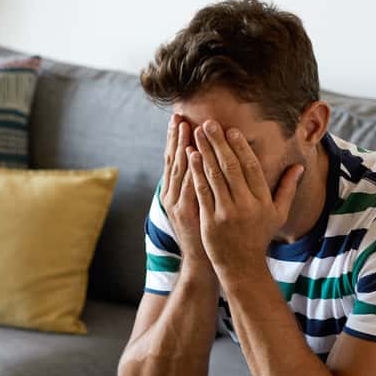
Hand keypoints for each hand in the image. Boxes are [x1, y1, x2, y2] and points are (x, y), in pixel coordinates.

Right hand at [160, 114, 214, 277]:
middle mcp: (172, 194)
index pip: (175, 158)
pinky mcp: (186, 212)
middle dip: (176, 137)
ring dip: (182, 147)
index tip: (180, 117)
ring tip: (185, 127)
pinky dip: (190, 170)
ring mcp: (177, 203)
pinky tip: (192, 155)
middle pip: (173, 160)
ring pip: (179, 170)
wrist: (201, 259)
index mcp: (175, 190)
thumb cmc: (203, 230)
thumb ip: (197, 184)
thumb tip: (202, 161)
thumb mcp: (196, 205)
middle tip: (179, 115)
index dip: (176, 138)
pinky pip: (188, 186)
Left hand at [188, 120, 304, 276]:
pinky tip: (190, 156)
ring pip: (214, 176)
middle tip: (208, 123)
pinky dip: (195, 173)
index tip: (231, 130)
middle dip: (218, 143)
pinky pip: (202, 192)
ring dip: (205, 152)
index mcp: (262, 201)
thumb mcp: (278, 215)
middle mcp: (245, 206)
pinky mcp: (210, 221)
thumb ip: (287, 189)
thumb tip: (299, 167)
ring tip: (196, 133)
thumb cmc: (259, 237)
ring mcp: (226, 213)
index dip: (241, 147)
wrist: (241, 266)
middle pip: (231, 167)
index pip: (251, 167)